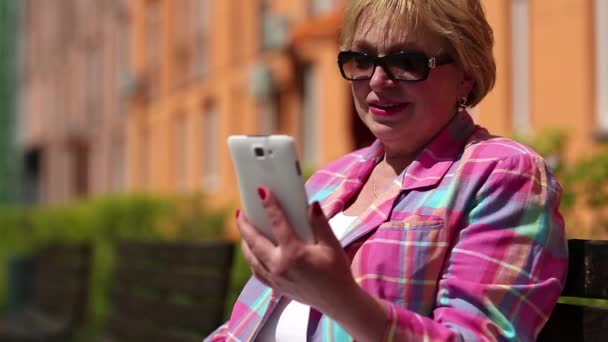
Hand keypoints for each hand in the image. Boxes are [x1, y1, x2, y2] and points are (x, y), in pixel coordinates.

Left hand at [236, 186, 355, 311]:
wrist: (338, 301)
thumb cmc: (337, 272)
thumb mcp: (332, 246)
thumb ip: (320, 224)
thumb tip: (311, 205)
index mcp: (294, 253)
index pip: (277, 223)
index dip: (269, 205)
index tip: (262, 192)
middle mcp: (280, 266)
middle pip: (254, 241)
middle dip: (245, 225)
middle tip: (240, 212)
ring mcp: (275, 278)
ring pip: (251, 257)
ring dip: (245, 242)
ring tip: (243, 229)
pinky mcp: (276, 287)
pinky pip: (256, 271)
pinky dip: (251, 259)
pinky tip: (252, 252)